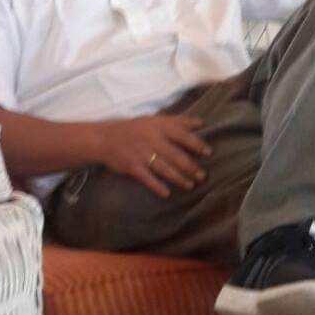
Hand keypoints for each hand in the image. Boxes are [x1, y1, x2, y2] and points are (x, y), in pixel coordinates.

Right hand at [92, 115, 211, 197]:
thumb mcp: (155, 120)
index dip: (196, 144)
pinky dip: (157, 186)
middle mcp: (151, 139)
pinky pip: (147, 178)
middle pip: (175, 154)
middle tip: (203, 176)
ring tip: (190, 185)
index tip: (209, 153)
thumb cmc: (135, 129)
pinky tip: (167, 193)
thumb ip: (179, 121)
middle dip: (190, 166)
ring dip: (178, 178)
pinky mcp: (132, 166)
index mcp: (159, 127)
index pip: (182, 135)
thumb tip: (202, 123)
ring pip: (163, 168)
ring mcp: (141, 153)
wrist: (105, 138)